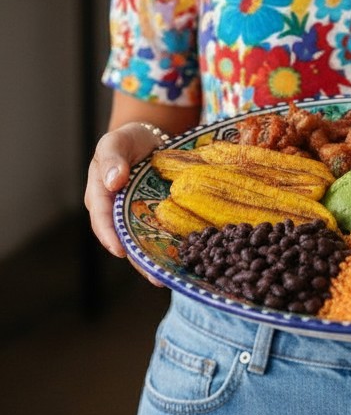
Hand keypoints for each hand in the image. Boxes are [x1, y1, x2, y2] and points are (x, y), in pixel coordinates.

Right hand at [84, 122, 166, 284]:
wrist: (150, 137)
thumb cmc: (128, 140)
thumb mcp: (115, 141)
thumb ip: (112, 158)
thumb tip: (113, 181)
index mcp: (100, 197)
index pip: (102, 219)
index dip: (110, 236)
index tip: (120, 250)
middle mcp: (117, 213)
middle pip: (125, 240)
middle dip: (139, 260)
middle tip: (155, 277)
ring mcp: (138, 218)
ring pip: (145, 243)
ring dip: (156, 261)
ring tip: (172, 277)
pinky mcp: (157, 217)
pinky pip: (162, 234)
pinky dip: (171, 246)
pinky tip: (186, 257)